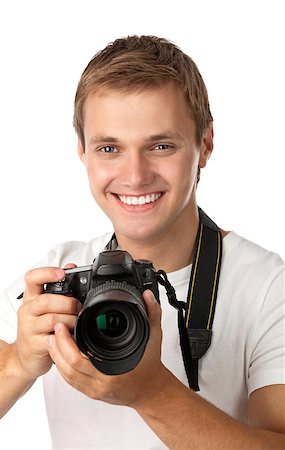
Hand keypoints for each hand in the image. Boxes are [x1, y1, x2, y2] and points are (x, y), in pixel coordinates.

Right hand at [15, 265, 80, 380]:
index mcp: (31, 298)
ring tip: (76, 323)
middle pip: (46, 300)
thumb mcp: (46, 307)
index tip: (62, 273)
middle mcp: (27, 311)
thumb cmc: (38, 328)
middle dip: (68, 303)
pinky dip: (66, 336)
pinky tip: (70, 335)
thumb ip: (59, 288)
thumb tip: (72, 267)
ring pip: (52, 319)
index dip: (47, 273)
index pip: (32, 278)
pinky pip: (54, 338)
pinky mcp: (34, 345)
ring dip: (70, 320)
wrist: (24, 356)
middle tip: (78, 307)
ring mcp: (28, 328)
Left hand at [47, 289, 165, 407]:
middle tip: (56, 328)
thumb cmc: (151, 366)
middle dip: (58, 346)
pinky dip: (63, 368)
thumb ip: (152, 313)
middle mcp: (102, 382)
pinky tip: (59, 355)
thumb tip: (147, 295)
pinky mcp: (92, 392)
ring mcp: (96, 389)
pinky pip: (72, 382)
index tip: (63, 325)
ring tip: (52, 339)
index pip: (80, 359)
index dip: (66, 342)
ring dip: (57, 357)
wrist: (151, 390)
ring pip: (68, 376)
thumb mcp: (153, 336)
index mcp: (114, 370)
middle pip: (69, 367)